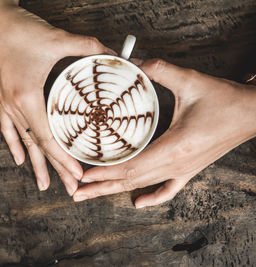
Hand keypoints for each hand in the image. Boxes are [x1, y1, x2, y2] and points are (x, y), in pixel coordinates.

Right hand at [0, 0, 115, 194]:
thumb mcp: (56, 38)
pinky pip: (8, 129)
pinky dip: (15, 145)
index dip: (63, 159)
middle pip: (38, 146)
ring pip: (24, 142)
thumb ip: (87, 47)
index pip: (47, 138)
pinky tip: (19, 160)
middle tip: (71, 190)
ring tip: (43, 185)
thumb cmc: (19, 30)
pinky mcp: (2, 98)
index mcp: (27, 96)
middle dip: (56, 170)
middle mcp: (15, 106)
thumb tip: (112, 56)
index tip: (78, 175)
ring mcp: (6, 105)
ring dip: (36, 165)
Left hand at [73, 59, 255, 206]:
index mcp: (174, 146)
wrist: (252, 114)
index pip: (130, 167)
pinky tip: (138, 203)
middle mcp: (176, 164)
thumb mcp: (190, 80)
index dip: (105, 173)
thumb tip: (134, 63)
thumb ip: (160, 70)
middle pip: (131, 181)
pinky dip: (152, 198)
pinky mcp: (189, 170)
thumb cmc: (224, 100)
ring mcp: (183, 170)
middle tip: (77, 192)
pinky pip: (168, 190)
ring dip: (116, 191)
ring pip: (143, 186)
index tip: (83, 175)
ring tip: (93, 196)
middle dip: (101, 187)